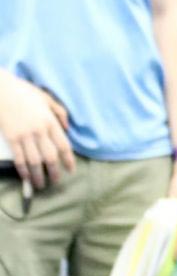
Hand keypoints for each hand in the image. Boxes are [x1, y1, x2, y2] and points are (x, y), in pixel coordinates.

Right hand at [0, 74, 73, 190]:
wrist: (3, 90)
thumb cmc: (26, 93)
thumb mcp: (47, 99)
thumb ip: (60, 113)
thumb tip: (67, 128)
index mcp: (50, 121)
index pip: (63, 145)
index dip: (69, 160)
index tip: (71, 170)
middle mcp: (40, 130)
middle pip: (50, 157)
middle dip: (54, 172)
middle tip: (56, 181)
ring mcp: (25, 135)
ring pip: (35, 161)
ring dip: (39, 175)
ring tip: (41, 184)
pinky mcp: (12, 138)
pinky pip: (19, 158)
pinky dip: (23, 170)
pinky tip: (26, 177)